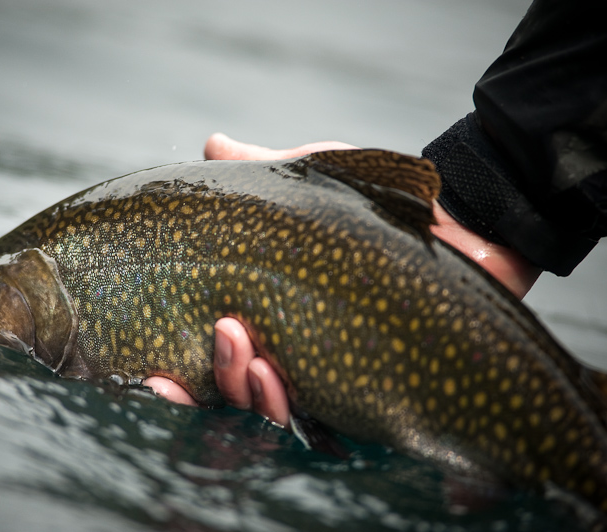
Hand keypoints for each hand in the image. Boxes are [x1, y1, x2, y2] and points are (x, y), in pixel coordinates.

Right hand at [147, 133, 541, 425]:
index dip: (177, 378)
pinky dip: (288, 405)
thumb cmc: (377, 204)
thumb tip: (210, 144)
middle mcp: (291, 356)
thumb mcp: (311, 181)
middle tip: (219, 333)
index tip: (150, 372)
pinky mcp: (368, 396)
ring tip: (245, 349)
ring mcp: (329, 380)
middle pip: (233, 393)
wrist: (456, 221)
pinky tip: (274, 376)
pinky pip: (321, 422)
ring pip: (271, 410)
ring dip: (245, 388)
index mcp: (267, 315)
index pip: (212, 358)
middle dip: (212, 378)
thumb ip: (259, 169)